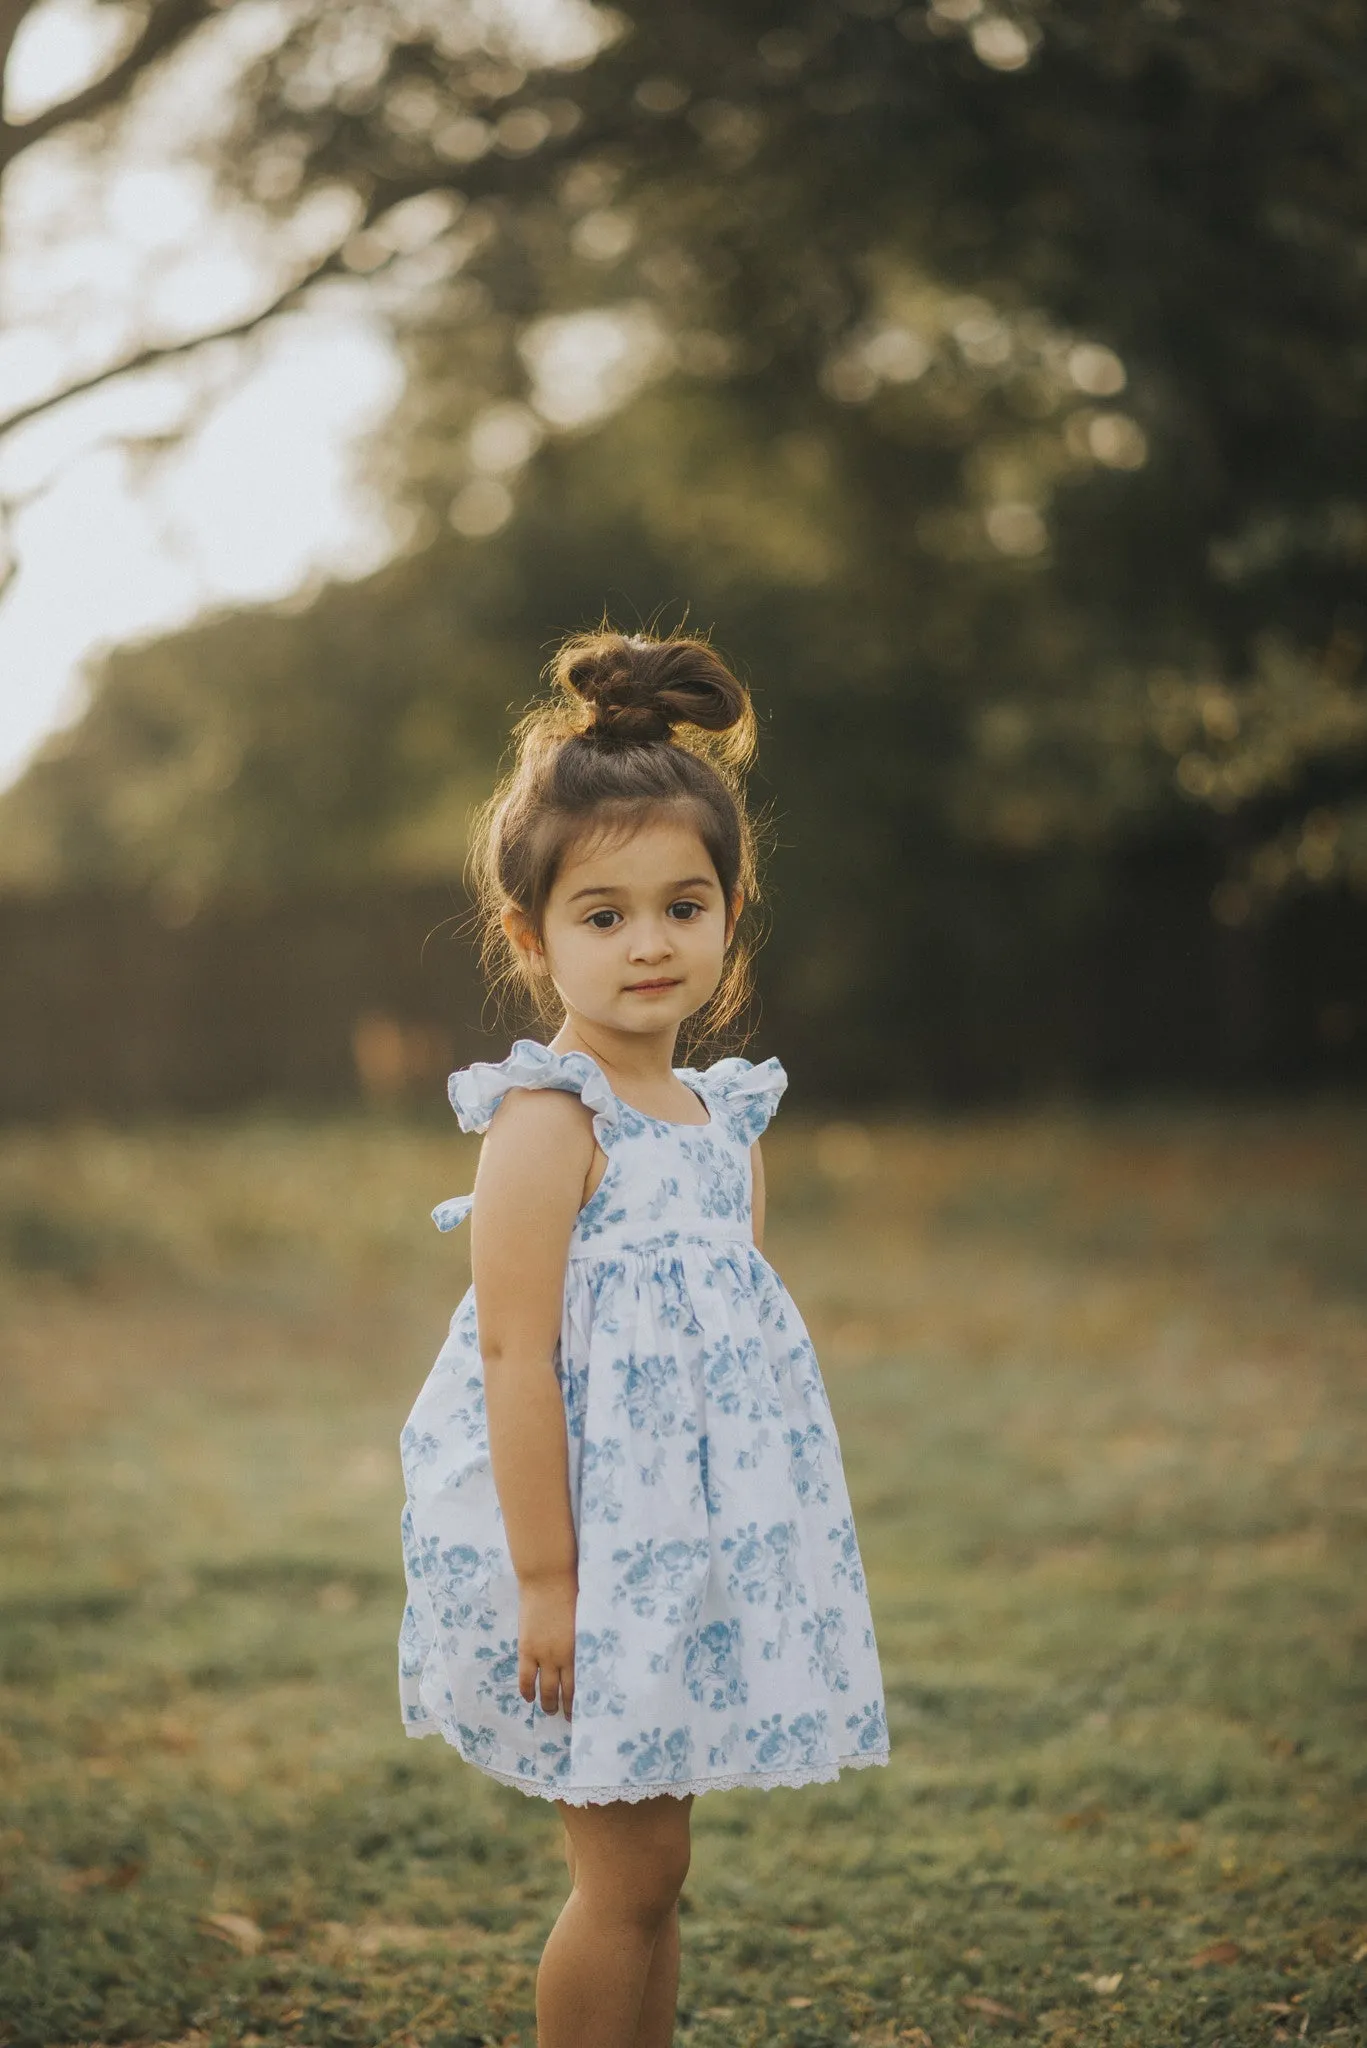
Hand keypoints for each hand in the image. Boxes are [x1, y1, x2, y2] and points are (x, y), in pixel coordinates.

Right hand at [517, 1569, 576, 1719]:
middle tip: (565, 1717)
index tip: (580, 1712)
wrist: (548, 1580)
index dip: (577, 1701)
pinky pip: (525, 1676)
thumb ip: (582, 1642)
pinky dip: (526, 1689)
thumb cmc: (572, 1594)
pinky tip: (529, 1697)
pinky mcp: (526, 1648)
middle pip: (561, 1691)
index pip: (578, 1685)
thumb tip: (584, 1657)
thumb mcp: (583, 1622)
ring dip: (546, 1702)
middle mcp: (561, 1657)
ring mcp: (542, 1654)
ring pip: (543, 1688)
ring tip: (548, 1710)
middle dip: (563, 1707)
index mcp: (578, 1651)